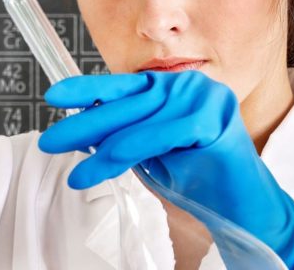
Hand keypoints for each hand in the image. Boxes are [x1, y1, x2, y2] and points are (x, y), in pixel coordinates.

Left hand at [39, 70, 293, 268]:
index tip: (54, 96)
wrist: (242, 208)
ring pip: (139, 122)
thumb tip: (81, 128)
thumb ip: (124, 135)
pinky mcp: (214, 119)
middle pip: (127, 103)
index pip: (125, 85)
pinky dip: (127, 153)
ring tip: (78, 175)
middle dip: (85, 125)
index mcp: (175, 87)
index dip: (88, 89)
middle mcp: (190, 84)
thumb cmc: (198, 179)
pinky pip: (160, 135)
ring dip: (102, 151)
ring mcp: (205, 97)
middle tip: (50, 142)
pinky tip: (100, 168)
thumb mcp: (152, 153)